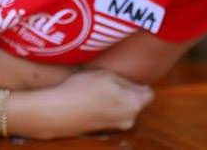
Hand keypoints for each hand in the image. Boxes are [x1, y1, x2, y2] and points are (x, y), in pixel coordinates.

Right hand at [14, 68, 153, 138]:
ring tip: (98, 91)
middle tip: (110, 82)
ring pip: (122, 109)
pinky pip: (110, 115)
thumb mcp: (109, 75)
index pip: (148, 93)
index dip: (139, 83)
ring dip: (115, 101)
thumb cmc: (83, 89)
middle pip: (136, 102)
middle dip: (128, 93)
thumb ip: (129, 82)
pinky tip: (91, 101)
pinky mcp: (102, 131)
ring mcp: (115, 127)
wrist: (57, 111)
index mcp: (134, 104)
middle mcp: (128, 120)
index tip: (127, 78)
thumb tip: (138, 86)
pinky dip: (104, 108)